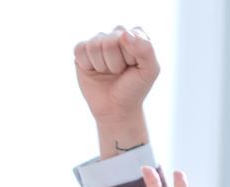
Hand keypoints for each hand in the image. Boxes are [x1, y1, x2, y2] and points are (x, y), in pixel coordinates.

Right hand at [74, 26, 157, 155]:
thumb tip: (123, 34)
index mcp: (135, 34)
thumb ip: (146, 49)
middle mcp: (116, 35)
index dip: (130, 56)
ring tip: (108, 73)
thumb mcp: (150, 70)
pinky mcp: (82, 52)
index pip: (128, 35)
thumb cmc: (134, 89)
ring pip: (94, 45)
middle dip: (115, 62)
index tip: (133, 67)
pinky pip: (80, 49)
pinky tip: (94, 71)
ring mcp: (98, 43)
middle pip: (109, 40)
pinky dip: (87, 64)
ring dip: (101, 65)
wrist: (116, 110)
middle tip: (119, 72)